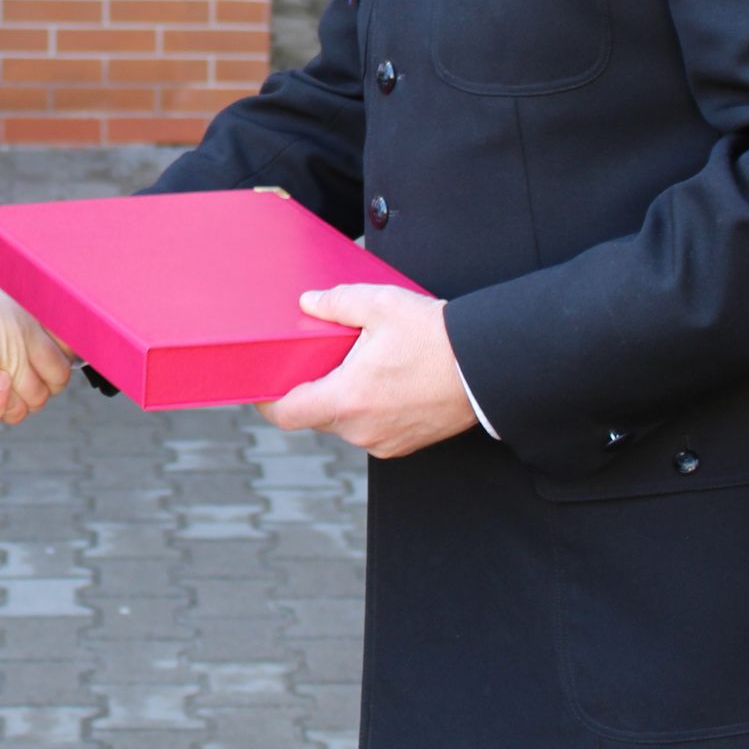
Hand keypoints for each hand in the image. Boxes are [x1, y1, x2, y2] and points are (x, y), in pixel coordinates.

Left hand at [257, 284, 475, 457]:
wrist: (487, 368)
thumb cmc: (436, 337)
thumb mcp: (381, 305)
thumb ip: (337, 303)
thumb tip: (308, 303)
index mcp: (347, 399)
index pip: (287, 415)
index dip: (266, 402)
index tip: (260, 387)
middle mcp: (361, 430)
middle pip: (314, 416)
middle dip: (310, 390)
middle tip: (315, 362)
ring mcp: (384, 442)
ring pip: (344, 423)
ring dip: (342, 399)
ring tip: (357, 367)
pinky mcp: (404, 444)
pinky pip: (369, 429)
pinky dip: (367, 409)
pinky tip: (382, 382)